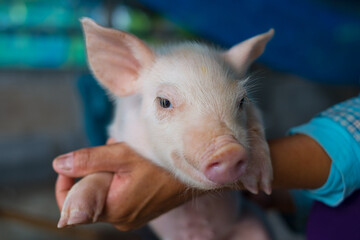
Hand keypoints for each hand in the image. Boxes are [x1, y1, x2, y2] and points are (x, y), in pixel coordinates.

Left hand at [53, 142, 191, 230]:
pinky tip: (133, 163)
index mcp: (114, 210)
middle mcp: (122, 219)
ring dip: (108, 171)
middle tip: (109, 151)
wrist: (196, 173)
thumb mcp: (122, 156)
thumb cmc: (162, 164)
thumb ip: (89, 160)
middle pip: (91, 195)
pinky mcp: (141, 210)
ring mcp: (132, 216)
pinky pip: (119, 194)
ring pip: (106, 192)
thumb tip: (58, 164)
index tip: (72, 164)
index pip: (72, 206)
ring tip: (124, 153)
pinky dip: (120, 178)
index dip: (66, 183)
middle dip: (94, 170)